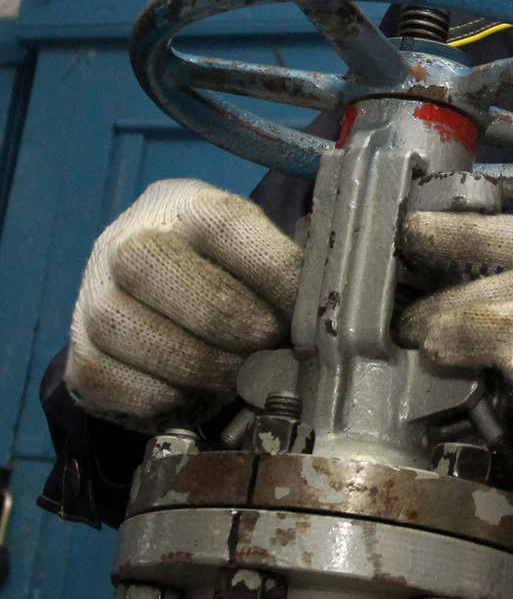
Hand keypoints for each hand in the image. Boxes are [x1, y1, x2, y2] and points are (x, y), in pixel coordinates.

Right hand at [67, 180, 301, 429]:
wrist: (163, 306)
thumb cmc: (232, 278)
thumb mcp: (264, 254)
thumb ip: (300, 268)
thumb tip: (348, 301)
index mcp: (187, 205)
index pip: (224, 224)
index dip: (271, 269)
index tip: (306, 310)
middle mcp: (127, 239)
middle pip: (158, 268)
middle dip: (228, 317)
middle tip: (268, 343)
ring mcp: (93, 295)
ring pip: (126, 327)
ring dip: (194, 361)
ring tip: (237, 372)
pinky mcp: (79, 352)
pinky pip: (107, 377)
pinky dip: (158, 394)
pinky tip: (193, 392)